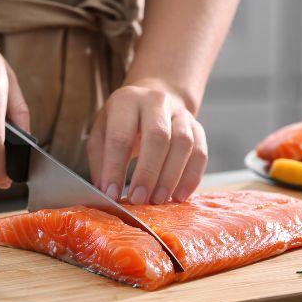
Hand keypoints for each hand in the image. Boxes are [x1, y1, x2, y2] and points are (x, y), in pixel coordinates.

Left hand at [87, 80, 207, 204]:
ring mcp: (180, 113)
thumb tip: (106, 193)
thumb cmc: (120, 124)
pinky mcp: (197, 127)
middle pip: (157, 136)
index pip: (120, 137)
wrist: (150, 103)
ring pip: (183, 144)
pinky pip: (200, 153)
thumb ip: (101, 163)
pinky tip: (178, 197)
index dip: (115, 168)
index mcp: (126, 100)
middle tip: (139, 199)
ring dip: (171, 177)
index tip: (111, 195)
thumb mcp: (101, 135)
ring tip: (158, 200)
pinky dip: (191, 178)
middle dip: (148, 173)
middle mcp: (156, 101)